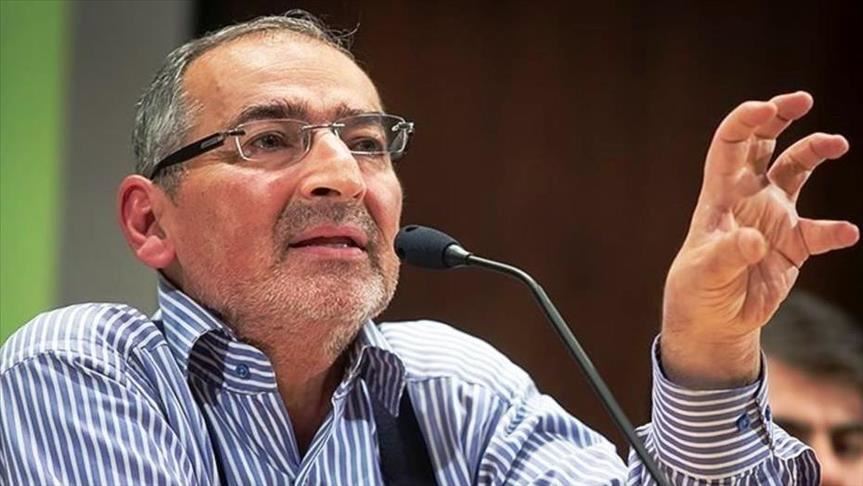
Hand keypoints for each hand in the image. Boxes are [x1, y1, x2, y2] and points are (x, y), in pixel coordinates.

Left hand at [661, 91, 858, 387]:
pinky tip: (846, 232)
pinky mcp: (793, 244)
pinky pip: (820, 230)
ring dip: (814, 153)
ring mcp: (772, 217)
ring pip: (796, 171)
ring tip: (837, 143)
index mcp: (721, 195)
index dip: (746, 122)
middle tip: (803, 99)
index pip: (731, 146)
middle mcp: (748, 197)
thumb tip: (755, 241)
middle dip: (780, 116)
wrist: (713, 320)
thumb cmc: (698, 289)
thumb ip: (729, 255)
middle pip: (764, 144)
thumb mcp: (707, 273)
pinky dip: (835, 230)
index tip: (766, 109)